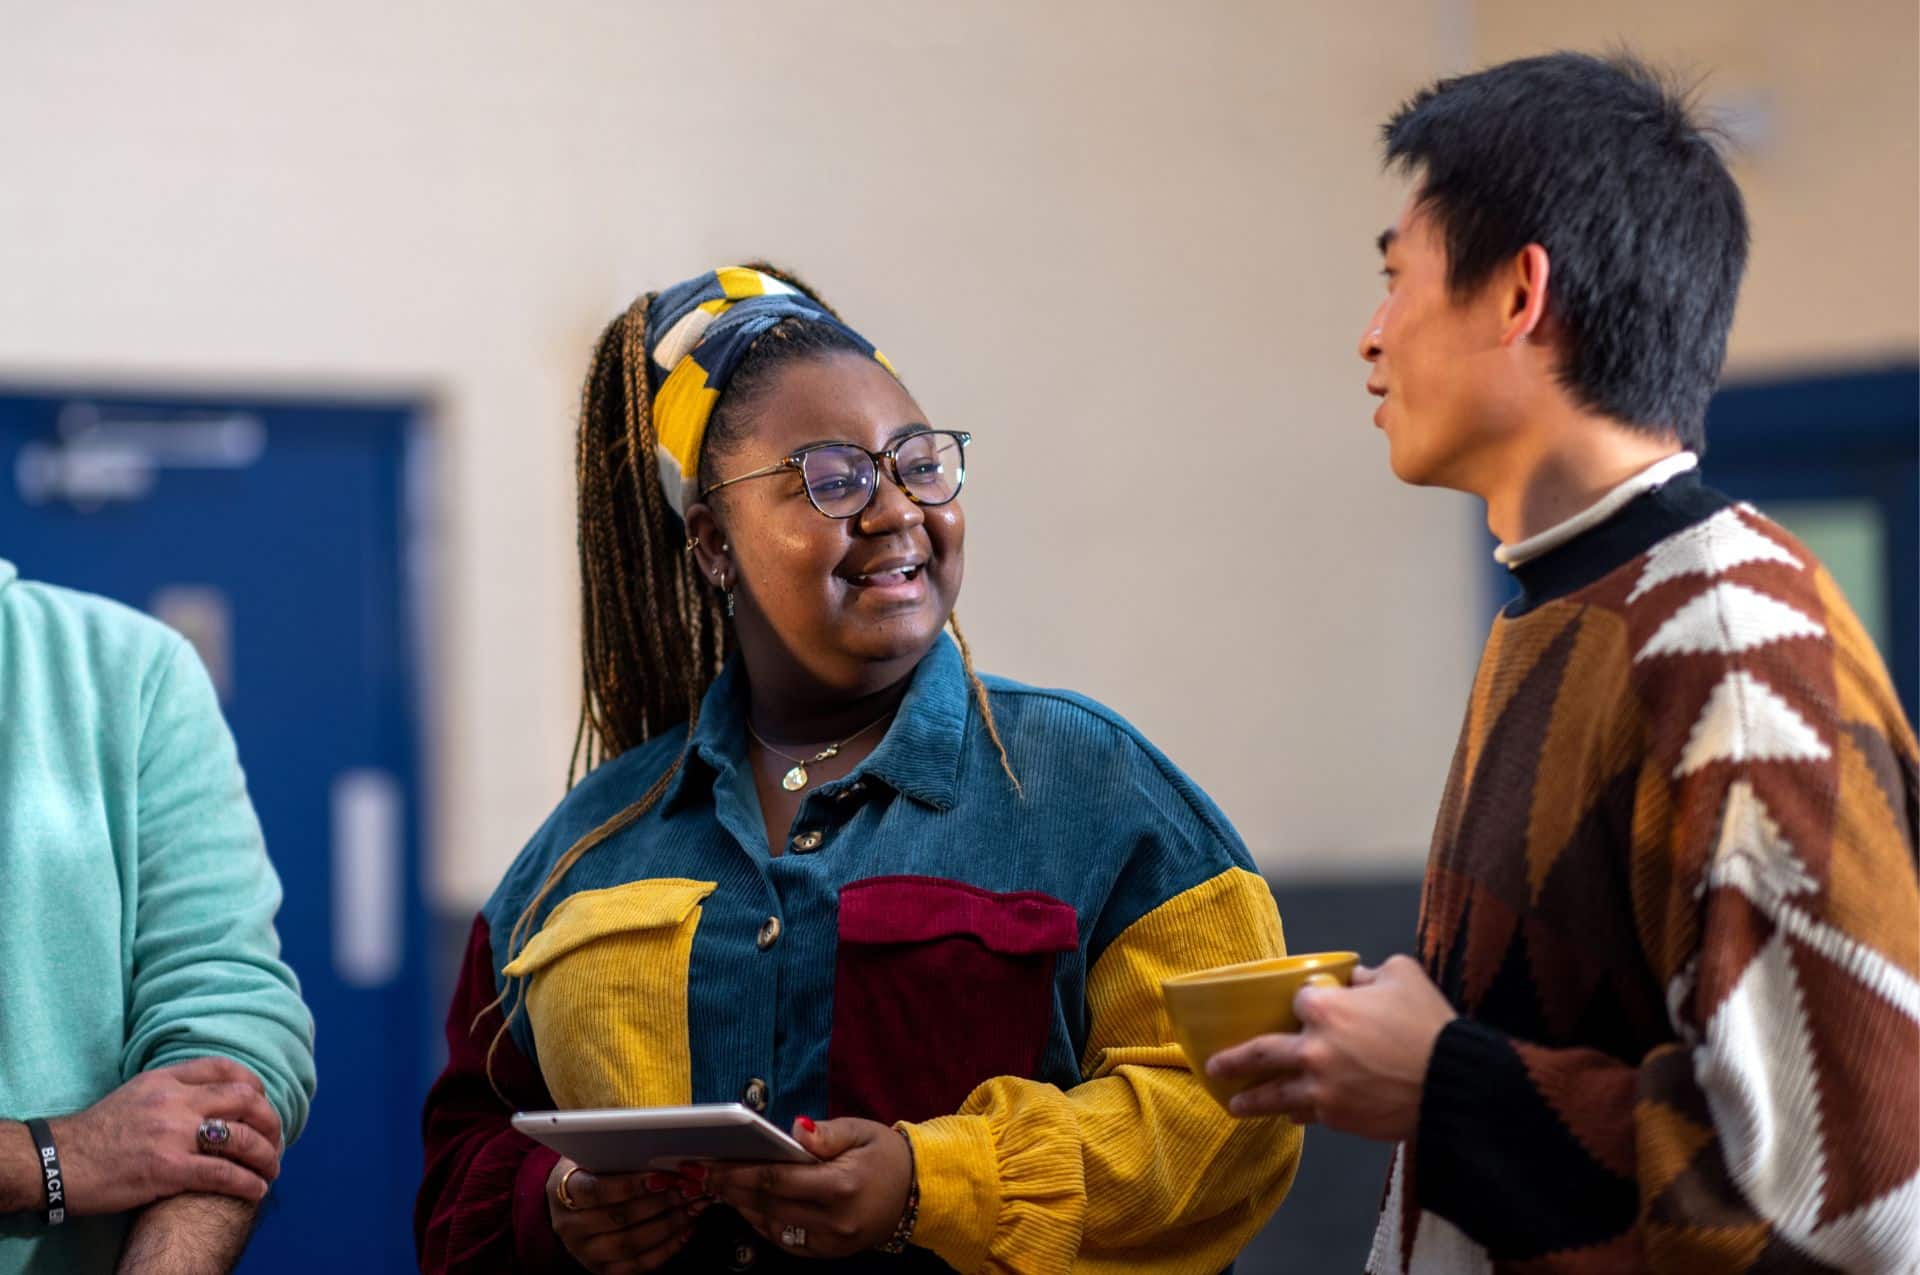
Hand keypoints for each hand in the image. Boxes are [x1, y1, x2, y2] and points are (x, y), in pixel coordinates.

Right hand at [48, 1058, 282, 1214]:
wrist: (57, 1162)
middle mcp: (173, 1102)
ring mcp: (172, 1135)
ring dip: (266, 1154)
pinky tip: (256, 1188)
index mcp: (165, 1080)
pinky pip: (222, 1173)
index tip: (263, 1100)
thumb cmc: (96, 1133)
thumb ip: (172, 1089)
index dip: (253, 1084)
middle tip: (276, 1138)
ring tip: (271, 1169)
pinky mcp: (167, 1169)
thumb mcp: (136, 1094)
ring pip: (241, 1137)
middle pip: (243, 1099)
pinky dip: (247, 1182)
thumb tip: (211, 1095)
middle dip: (270, 1119)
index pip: (223, 1068)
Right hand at [546, 1159, 704, 1271]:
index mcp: (562, 1191)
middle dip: (659, 1204)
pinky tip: (685, 1230)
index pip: (595, 1191)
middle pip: (617, 1219)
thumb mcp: (591, 1154)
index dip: (630, 1185)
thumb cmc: (589, 1170)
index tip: (662, 1176)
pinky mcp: (602, 1269)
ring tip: (691, 1207)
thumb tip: (658, 1143)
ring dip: (667, 1226)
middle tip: (687, 1189)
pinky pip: (637, 1266)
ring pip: (629, 1245)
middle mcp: (570, 1227)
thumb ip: (616, 1152)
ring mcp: (585, 1252)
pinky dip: (666, 1249)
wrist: (570, 1202)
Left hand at [707, 1117, 910, 1258]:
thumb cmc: (886, 1155)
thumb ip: (825, 1133)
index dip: (741, 1173)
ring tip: (723, 1188)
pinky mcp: (831, 1253)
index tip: (716, 1164)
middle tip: (708, 1175)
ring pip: (774, 1227)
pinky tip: (752, 1208)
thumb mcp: (861, 1130)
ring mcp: (832, 1242)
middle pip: (770, 1206)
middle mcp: (834, 1220)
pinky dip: (765, 1225)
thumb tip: (794, 1133)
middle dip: (734, 1190)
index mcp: (841, 1185)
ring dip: (745, 1208)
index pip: (778, 1180)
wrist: (918, 1192)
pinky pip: (788, 1241)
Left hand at [1205, 955, 1457, 1141]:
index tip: (1305, 1005)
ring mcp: (1322, 1088)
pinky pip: (1308, 1114)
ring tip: (1235, 1105)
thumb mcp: (1402, 976)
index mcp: (1325, 1008)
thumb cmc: (1431, 1025)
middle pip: (1261, 1053)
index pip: (1296, 1001)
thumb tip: (1354, 982)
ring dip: (1253, 1100)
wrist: (1453, 1084)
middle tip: (1213, 1066)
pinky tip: (1289, 1116)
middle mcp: (1313, 1049)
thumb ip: (1369, 975)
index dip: (1304, 1002)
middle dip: (1233, 1061)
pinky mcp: (1337, 1117)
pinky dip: (1296, 1114)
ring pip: (1276, 1095)